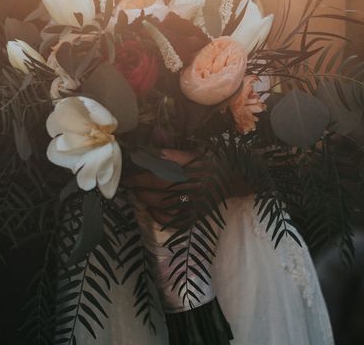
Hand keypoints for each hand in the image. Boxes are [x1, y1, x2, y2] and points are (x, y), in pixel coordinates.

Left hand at [123, 149, 249, 224]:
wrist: (234, 180)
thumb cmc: (209, 163)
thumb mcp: (191, 152)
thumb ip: (168, 151)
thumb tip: (146, 146)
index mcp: (191, 165)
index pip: (159, 166)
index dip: (140, 168)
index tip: (129, 169)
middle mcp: (192, 183)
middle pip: (157, 185)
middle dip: (139, 183)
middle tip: (129, 181)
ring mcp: (194, 201)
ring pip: (161, 202)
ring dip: (145, 197)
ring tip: (138, 192)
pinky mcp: (195, 215)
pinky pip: (171, 218)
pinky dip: (157, 214)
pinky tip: (152, 208)